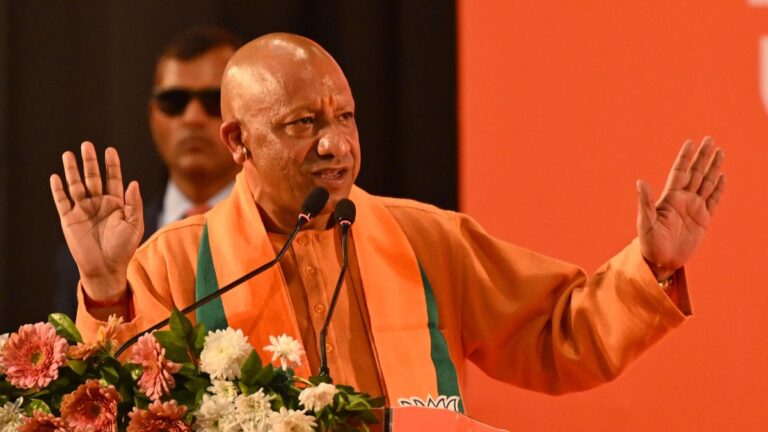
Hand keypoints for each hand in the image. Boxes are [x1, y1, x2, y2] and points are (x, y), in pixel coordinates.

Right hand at [50, 141, 143, 300]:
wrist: (106, 268)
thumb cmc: (124, 248)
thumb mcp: (134, 225)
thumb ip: (134, 204)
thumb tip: (134, 182)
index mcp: (116, 204)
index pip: (113, 179)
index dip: (111, 165)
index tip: (110, 150)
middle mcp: (98, 204)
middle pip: (93, 178)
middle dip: (90, 162)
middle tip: (86, 145)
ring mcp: (83, 210)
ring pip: (76, 186)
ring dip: (72, 171)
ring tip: (68, 154)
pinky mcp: (69, 220)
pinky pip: (62, 202)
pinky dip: (58, 190)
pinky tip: (56, 177)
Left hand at [636, 137, 724, 279]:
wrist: (661, 261)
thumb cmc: (649, 242)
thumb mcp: (645, 222)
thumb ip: (645, 202)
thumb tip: (640, 182)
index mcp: (669, 198)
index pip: (679, 172)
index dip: (684, 158)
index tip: (690, 142)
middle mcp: (683, 200)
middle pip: (696, 173)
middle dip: (703, 156)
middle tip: (710, 139)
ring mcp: (694, 208)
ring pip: (707, 183)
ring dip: (713, 167)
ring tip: (720, 152)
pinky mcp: (703, 220)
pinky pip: (713, 200)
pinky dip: (719, 188)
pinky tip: (723, 176)